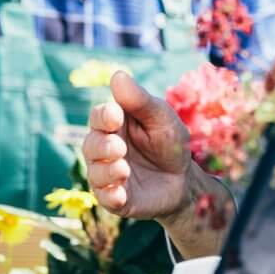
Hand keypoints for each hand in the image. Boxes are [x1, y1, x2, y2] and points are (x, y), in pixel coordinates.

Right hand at [83, 71, 197, 221]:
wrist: (184, 181)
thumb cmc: (169, 143)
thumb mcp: (161, 118)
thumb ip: (140, 100)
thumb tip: (117, 75)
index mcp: (114, 125)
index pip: (99, 117)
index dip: (104, 117)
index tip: (116, 116)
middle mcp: (105, 148)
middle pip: (90, 144)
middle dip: (102, 146)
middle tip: (119, 148)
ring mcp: (108, 175)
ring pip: (95, 172)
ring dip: (107, 171)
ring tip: (124, 170)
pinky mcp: (115, 198)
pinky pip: (104, 198)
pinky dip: (110, 196)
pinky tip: (120, 194)